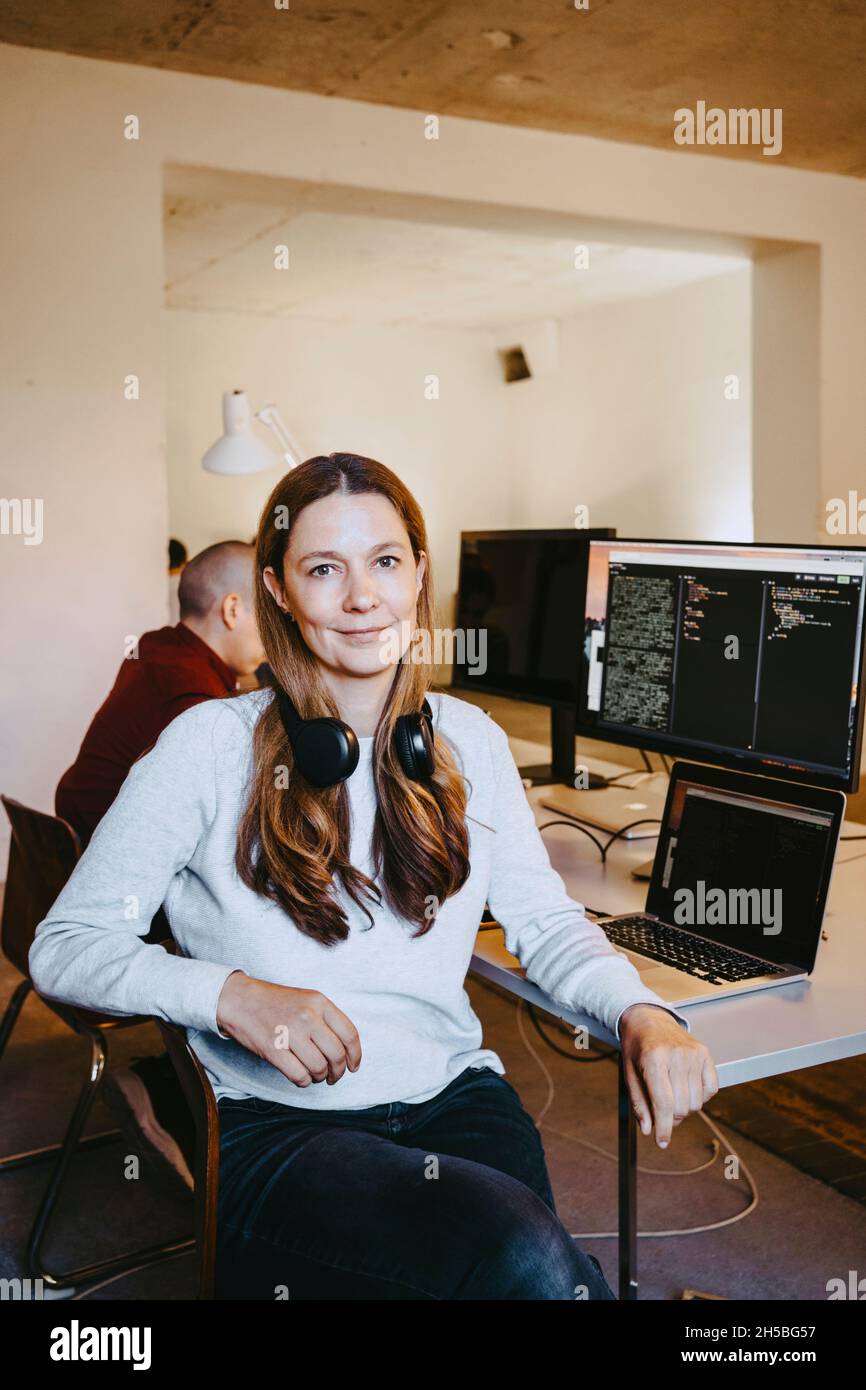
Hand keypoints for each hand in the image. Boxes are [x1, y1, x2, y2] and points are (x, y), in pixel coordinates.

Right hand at [216, 971, 361, 1086]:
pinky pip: (299, 1076)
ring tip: (315, 1075)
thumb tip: (346, 1051)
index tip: (353, 1066)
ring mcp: (290, 1033)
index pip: (349, 1034)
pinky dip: (304, 1082)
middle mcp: (308, 1017)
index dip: (355, 1055)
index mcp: (319, 1003)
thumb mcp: (307, 1000)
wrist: (241, 1000)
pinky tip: (301, 1077)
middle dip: (338, 1072)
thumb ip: (327, 1020)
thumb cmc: (276, 1003)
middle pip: (337, 1055)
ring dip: (319, 1078)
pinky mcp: (274, 1050)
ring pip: (319, 1068)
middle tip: (333, 1077)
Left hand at [619, 1004, 717, 1147]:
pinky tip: (687, 1088)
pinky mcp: (705, 1053)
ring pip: (697, 1102)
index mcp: (653, 1060)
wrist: (648, 1020)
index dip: (664, 1128)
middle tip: (662, 1113)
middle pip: (681, 1107)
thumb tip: (649, 1131)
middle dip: (671, 1118)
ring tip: (672, 1096)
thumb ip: (640, 1104)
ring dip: (685, 1109)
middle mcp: (676, 1056)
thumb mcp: (629, 1075)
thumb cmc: (637, 1049)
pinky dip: (701, 1097)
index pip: (664, 1104)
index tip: (662, 1143)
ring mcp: (693, 1053)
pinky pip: (711, 1090)